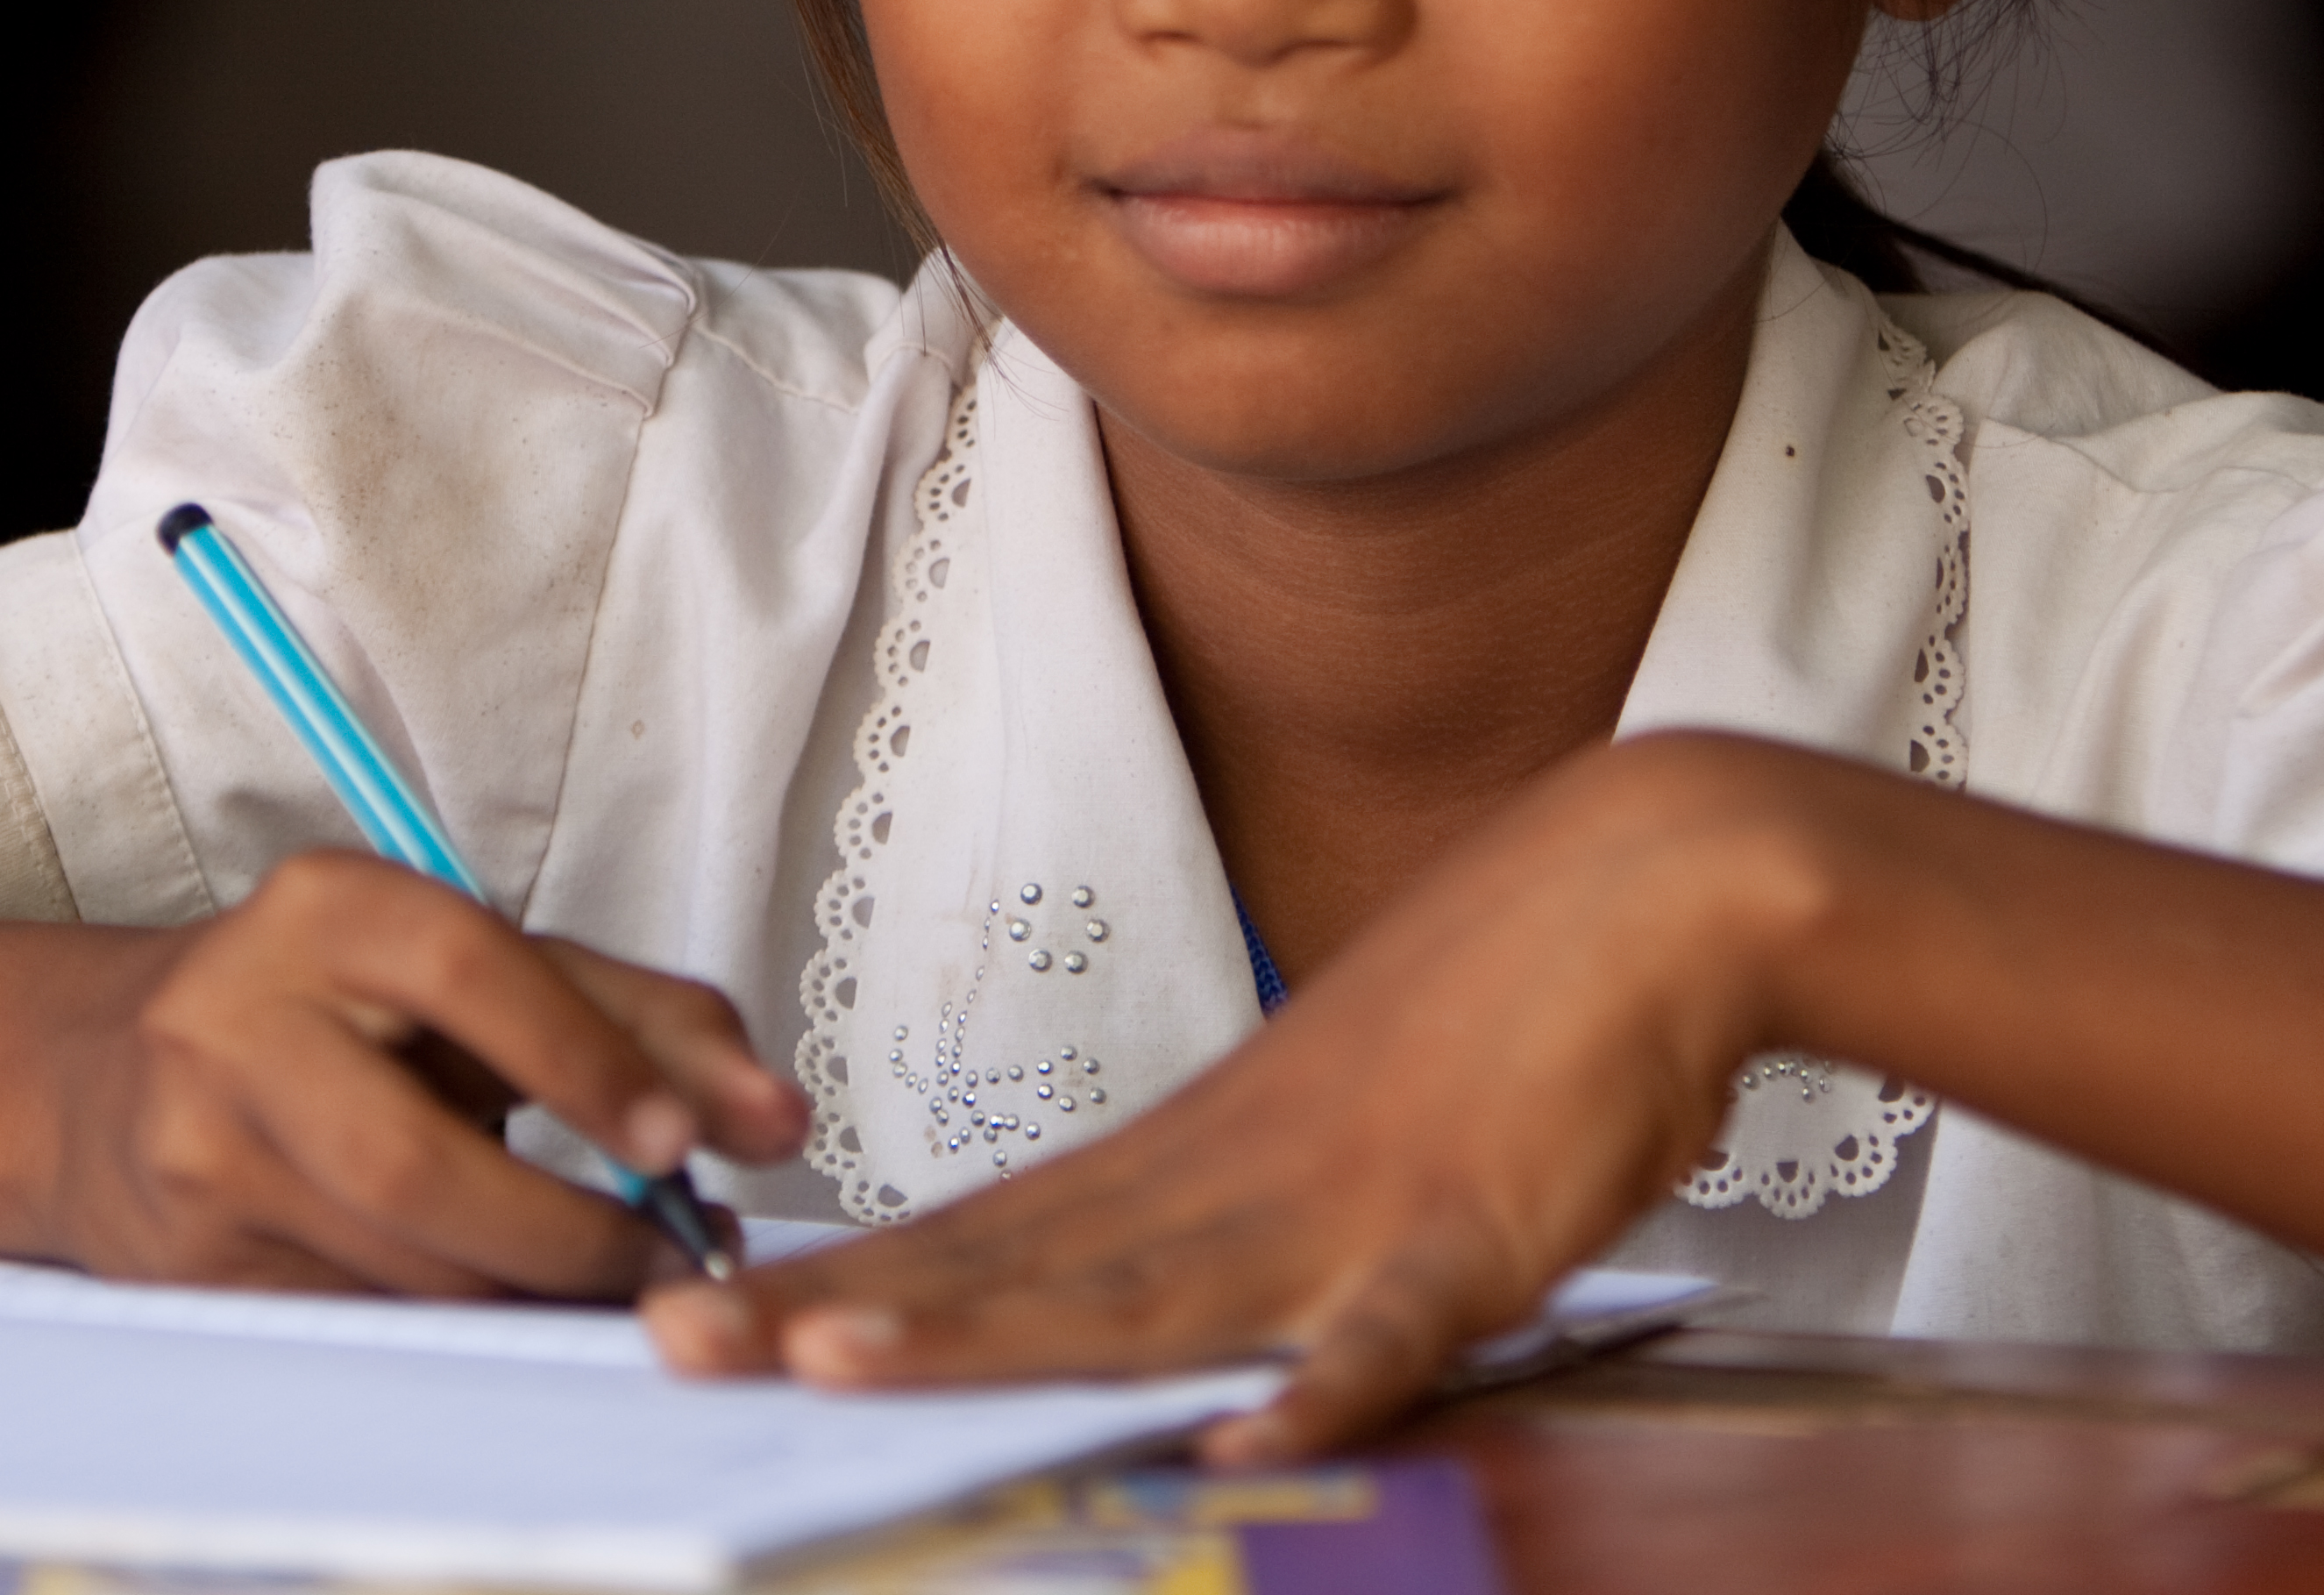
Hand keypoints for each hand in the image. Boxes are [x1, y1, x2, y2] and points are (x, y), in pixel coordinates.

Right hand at [30, 852, 809, 1298]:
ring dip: (526, 1295)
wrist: (107, 1079)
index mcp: (328, 908)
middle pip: (414, 1161)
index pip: (467, 972)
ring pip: (390, 1264)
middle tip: (668, 1258)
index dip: (587, 1063)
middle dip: (564, 1232)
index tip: (689, 1142)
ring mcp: (197, 1151)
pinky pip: (354, 1318)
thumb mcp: (480, 967)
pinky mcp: (188, 1261)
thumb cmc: (343, 1011)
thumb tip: (772, 1119)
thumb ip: (637, 1017)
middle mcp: (237, 1019)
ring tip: (615, 1286)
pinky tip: (513, 1306)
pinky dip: (455, 1324)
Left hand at [645, 735, 1824, 1455]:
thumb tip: (1125, 1299)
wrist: (1646, 885)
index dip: (839, 1283)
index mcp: (1193, 1156)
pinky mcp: (1473, 1229)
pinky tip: (1249, 1438)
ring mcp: (1344, 1204)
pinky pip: (1390, 1327)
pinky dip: (1324, 1382)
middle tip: (677, 1343)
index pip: (980, 1233)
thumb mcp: (1327, 1125)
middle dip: (840, 1316)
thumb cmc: (1492, 1009)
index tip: (700, 1317)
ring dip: (989, 1333)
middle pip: (1009, 1265)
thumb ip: (1224, 1217)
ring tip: (840, 1369)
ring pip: (1137, 1289)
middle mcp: (1231, 1181)